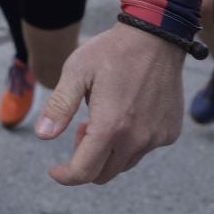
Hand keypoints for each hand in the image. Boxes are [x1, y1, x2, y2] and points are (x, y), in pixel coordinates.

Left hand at [35, 20, 186, 184]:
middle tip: (83, 127)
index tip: (55, 171)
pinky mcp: (170, 132)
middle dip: (87, 160)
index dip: (66, 176)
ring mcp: (157, 137)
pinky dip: (131, 141)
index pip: (84, 171)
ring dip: (109, 151)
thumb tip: (43, 135)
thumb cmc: (112, 52)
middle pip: (104, 173)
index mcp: (111, 127)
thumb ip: (60, 107)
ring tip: (104, 117)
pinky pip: (145, 149)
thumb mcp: (77, 73)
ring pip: (125, 163)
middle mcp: (137, 139)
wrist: (156, 37)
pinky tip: (127, 113)